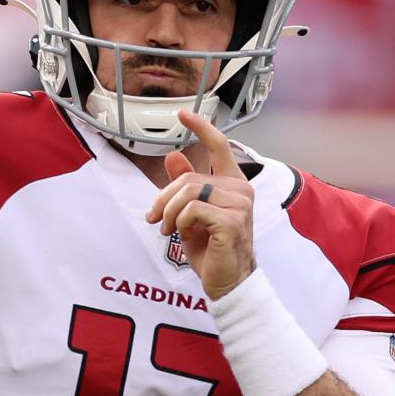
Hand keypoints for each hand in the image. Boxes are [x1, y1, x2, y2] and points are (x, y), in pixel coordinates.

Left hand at [146, 108, 255, 299]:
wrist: (227, 281)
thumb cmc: (213, 250)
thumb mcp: (192, 214)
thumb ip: (186, 185)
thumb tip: (173, 155)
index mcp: (233, 184)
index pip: (219, 146)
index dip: (201, 127)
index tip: (183, 114)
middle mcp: (240, 189)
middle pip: (188, 177)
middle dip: (163, 198)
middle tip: (154, 218)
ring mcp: (239, 204)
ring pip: (187, 192)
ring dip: (169, 213)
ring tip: (168, 230)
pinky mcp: (232, 220)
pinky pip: (192, 209)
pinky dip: (180, 223)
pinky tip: (183, 235)